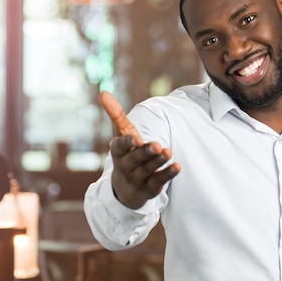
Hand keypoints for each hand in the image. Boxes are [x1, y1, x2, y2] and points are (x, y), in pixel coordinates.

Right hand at [99, 91, 180, 208]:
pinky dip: (168, 174)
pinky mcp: (150, 187)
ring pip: (148, 169)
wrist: (125, 188)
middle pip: (136, 158)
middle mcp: (126, 166)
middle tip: (157, 145)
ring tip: (168, 152)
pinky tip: (178, 166)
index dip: (128, 143)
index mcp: (118, 152)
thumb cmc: (125, 153)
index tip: (136, 138)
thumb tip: (103, 92)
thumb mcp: (120, 134)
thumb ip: (115, 114)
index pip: (120, 147)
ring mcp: (137, 178)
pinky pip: (159, 181)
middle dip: (146, 152)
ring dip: (159, 161)